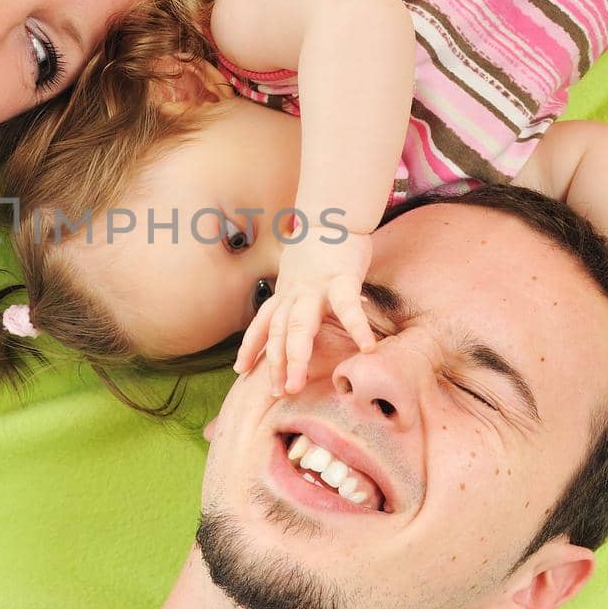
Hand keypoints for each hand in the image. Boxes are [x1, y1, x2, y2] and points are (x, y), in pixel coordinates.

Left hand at [234, 230, 374, 394]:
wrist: (334, 214)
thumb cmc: (319, 248)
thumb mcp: (298, 276)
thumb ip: (296, 298)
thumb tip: (294, 320)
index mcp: (285, 294)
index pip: (263, 324)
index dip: (250, 347)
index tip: (240, 371)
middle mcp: (294, 294)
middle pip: (279, 332)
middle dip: (274, 364)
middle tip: (275, 394)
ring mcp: (315, 287)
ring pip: (300, 325)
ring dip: (295, 356)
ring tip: (295, 385)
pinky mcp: (341, 278)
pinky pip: (348, 306)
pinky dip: (357, 327)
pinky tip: (367, 348)